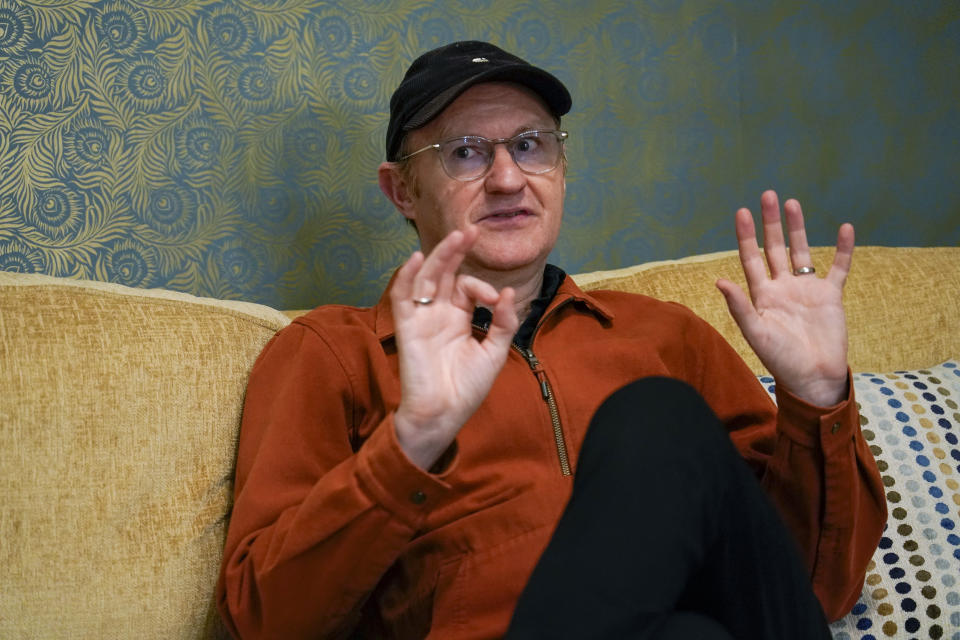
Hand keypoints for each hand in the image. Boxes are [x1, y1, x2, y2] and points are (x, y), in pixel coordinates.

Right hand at [390, 227, 518, 469]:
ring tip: (456, 237)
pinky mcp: (407, 327)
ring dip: (439, 256)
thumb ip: (502, 323)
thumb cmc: (467, 389)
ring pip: (426, 278)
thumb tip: (508, 293)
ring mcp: (422, 318)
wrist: (444, 415)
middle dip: (457, 252)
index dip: (482, 287)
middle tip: (471, 231)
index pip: (467, 288)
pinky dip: (406, 277)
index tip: (494, 301)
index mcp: (458, 318)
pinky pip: (403, 297)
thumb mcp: (494, 353)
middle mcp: (438, 313)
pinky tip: (415, 259)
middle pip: (444, 273)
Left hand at [716, 190, 852, 405]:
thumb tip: (720, 281)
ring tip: (793, 203)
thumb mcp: (756, 333)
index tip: (741, 212)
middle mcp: (783, 287)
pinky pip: (838, 268)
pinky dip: (843, 249)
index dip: (746, 236)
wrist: (813, 377)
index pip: (751, 258)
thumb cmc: (780, 359)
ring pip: (801, 251)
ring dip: (798, 228)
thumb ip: (740, 307)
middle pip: (774, 248)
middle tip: (767, 195)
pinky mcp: (831, 296)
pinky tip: (845, 228)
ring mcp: (807, 290)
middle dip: (770, 222)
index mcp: (762, 295)